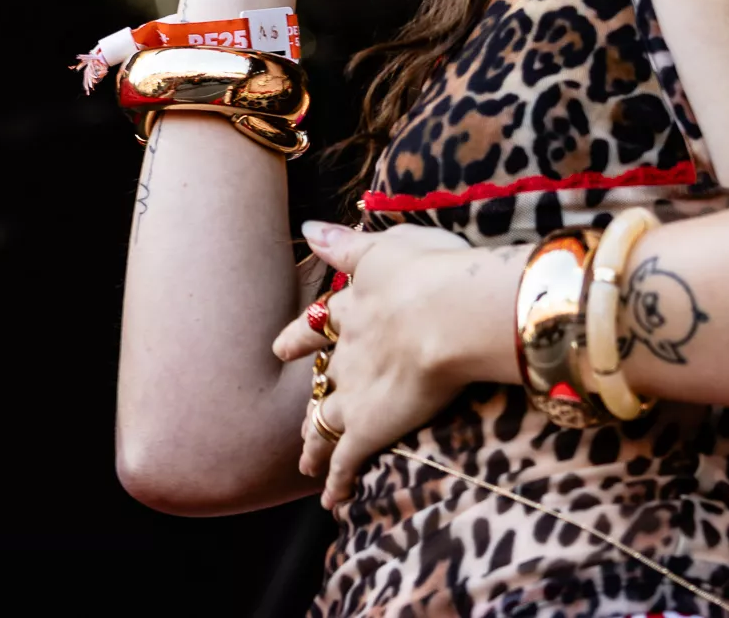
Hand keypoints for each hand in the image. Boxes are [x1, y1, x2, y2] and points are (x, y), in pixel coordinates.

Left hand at [271, 221, 515, 510]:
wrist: (447, 313)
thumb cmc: (430, 271)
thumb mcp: (382, 244)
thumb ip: (345, 242)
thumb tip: (309, 227)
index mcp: (354, 308)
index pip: (321, 326)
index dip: (300, 339)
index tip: (281, 346)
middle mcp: (347, 352)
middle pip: (322, 382)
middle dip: (311, 400)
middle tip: (299, 419)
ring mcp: (354, 392)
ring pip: (325, 423)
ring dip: (315, 443)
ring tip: (306, 461)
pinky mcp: (368, 428)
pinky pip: (346, 461)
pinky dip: (336, 482)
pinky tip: (330, 501)